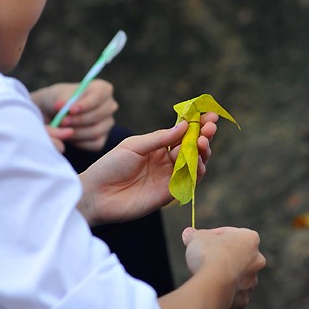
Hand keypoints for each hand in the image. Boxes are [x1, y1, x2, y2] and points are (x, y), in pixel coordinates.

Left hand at [31, 80, 117, 150]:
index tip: (70, 110)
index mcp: (102, 89)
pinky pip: (93, 144)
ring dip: (76, 132)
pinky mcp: (102, 139)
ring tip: (60, 129)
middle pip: (98, 115)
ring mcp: (107, 124)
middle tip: (61, 121)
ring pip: (96, 131)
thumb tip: (64, 106)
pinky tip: (67, 136)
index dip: (86, 104)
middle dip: (78, 120)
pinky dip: (78, 142)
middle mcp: (109, 106)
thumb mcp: (58, 94)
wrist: (52, 114)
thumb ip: (63, 99)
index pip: (99, 96)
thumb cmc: (58, 100)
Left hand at [79, 113, 217, 224]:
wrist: (97, 194)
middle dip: (204, 135)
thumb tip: (185, 126)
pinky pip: (190, 182)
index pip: (182, 133)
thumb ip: (160, 138)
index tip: (209, 114)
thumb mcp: (134, 145)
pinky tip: (198, 161)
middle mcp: (166, 161)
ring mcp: (169, 177)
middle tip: (211, 126)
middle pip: (192, 147)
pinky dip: (197, 171)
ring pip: (195, 163)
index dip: (197, 124)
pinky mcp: (170, 194)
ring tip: (203, 141)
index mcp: (157, 146)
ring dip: (203, 152)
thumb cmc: (110, 166)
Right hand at [182, 226, 265, 308]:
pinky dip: (223, 290)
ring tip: (206, 273)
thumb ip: (193, 234)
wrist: (213, 285)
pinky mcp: (244, 298)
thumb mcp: (195, 237)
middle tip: (204, 256)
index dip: (212, 235)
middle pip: (236, 254)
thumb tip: (188, 233)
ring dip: (224, 273)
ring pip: (236, 274)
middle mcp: (257, 259)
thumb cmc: (208, 255)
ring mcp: (252, 280)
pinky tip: (210, 287)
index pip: (229, 233)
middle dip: (221, 254)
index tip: (201, 240)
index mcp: (250, 238)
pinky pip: (232, 292)